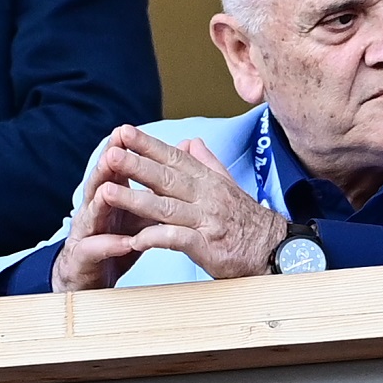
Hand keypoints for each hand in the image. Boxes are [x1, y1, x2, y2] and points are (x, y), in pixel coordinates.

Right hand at [52, 127, 154, 292]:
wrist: (91, 278)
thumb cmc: (117, 240)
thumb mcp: (137, 213)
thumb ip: (153, 190)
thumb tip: (175, 166)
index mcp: (109, 196)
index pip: (114, 169)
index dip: (120, 151)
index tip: (127, 131)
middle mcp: (94, 210)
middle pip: (99, 184)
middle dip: (106, 167)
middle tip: (114, 150)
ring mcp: (87, 234)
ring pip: (92, 214)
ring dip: (100, 201)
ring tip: (108, 190)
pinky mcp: (85, 259)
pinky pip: (97, 250)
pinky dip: (110, 245)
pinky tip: (124, 242)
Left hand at [98, 125, 287, 279]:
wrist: (276, 250)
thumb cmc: (248, 221)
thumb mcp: (228, 186)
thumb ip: (207, 163)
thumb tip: (188, 141)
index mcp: (209, 181)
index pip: (175, 157)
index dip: (148, 145)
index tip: (123, 132)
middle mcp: (207, 197)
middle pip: (166, 178)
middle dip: (135, 164)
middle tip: (109, 153)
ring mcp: (207, 221)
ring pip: (166, 207)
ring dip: (134, 199)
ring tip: (106, 192)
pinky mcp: (209, 248)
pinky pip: (178, 240)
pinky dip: (156, 238)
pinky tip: (134, 238)